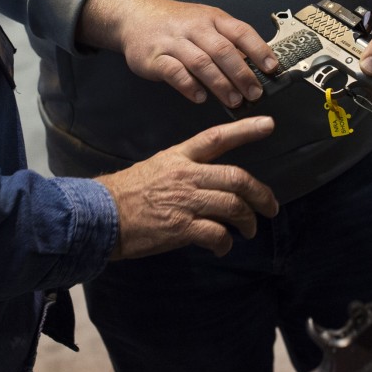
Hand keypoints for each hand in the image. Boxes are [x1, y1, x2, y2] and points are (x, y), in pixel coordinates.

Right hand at [78, 0, 277, 108]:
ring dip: (220, 84)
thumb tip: (257, 69)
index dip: (258, 50)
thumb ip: (229, 44)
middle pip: (223, 50)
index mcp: (213, 18)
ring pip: (201, 62)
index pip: (240, 32)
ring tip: (234, 101)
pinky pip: (173, 72)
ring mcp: (173, 41)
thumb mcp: (207, 24)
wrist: (134, 15)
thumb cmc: (179, 25)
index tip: (272, 68)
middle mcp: (194, 27)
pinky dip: (189, 85)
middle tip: (255, 94)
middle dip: (242, 74)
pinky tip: (200, 97)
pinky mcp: (153, 57)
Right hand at [97, 116, 279, 259]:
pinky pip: (216, 233)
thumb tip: (217, 182)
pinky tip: (223, 246)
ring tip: (250, 230)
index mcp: (180, 157)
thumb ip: (188, 169)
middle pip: (237, 178)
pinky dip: (225, 242)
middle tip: (271, 207)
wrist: (100, 216)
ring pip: (233, 206)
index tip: (269, 125)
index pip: (217, 137)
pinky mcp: (180, 227)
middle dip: (262, 195)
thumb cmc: (128, 193)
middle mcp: (186, 175)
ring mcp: (185, 201)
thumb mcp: (158, 167)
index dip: (245, 130)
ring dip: (248, 221)